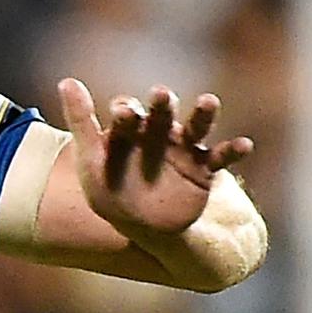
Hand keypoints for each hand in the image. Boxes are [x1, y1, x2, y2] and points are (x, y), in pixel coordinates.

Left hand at [59, 78, 252, 235]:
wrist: (151, 232)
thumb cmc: (112, 196)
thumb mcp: (91, 163)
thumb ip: (81, 123)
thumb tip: (66, 80)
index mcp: (128, 131)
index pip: (126, 115)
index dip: (125, 114)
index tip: (122, 113)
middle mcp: (156, 133)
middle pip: (160, 114)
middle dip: (161, 106)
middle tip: (161, 95)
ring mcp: (182, 149)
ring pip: (195, 126)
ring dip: (202, 114)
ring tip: (209, 101)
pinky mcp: (204, 169)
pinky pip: (220, 157)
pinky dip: (232, 151)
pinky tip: (245, 144)